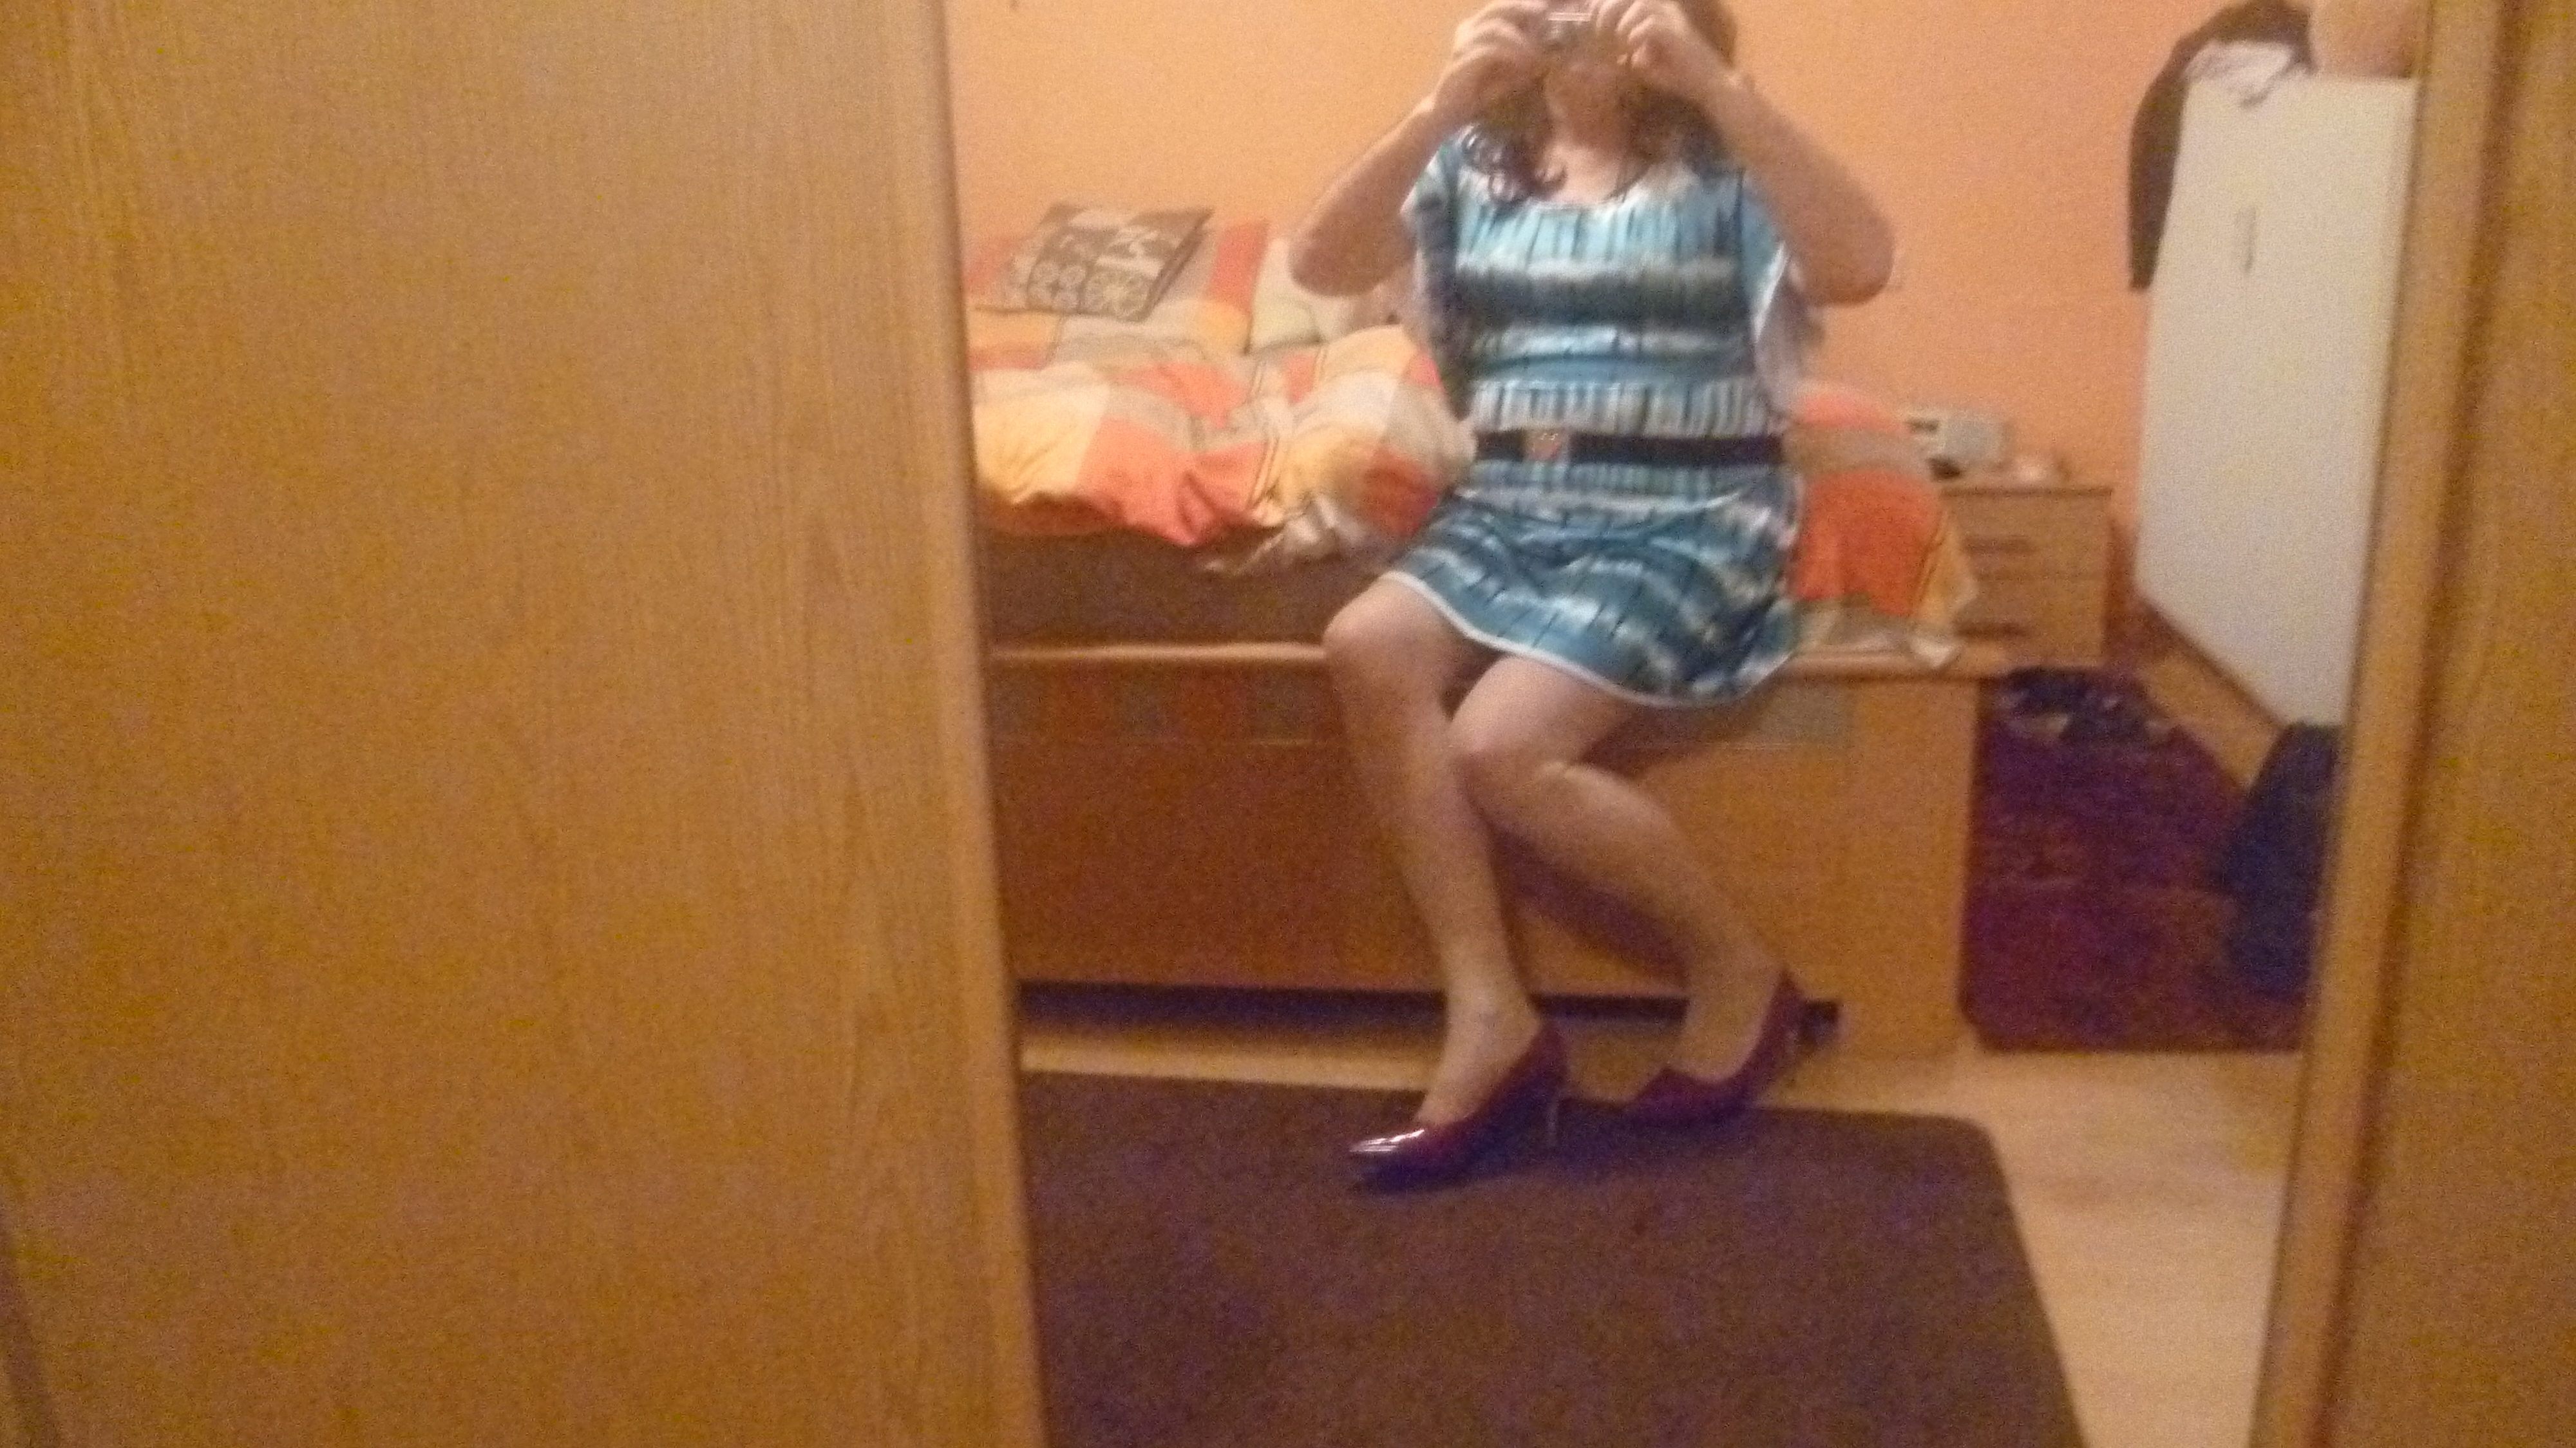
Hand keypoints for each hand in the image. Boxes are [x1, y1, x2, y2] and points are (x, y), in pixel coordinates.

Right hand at [1424, 0, 1551, 126]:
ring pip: (1493, 29)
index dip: (1524, 4)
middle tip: (1543, 15)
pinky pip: (1487, 52)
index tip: (1547, 9)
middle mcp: (1468, 31)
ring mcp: (1462, 46)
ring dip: (1519, 39)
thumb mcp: (1510, 69)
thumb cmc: (1481, 91)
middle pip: (1496, 9)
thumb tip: (1551, 41)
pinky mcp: (1459, 65)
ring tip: (1537, 54)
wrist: (1450, 114)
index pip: (1502, 6)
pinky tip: (1524, 66)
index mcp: (1478, 27)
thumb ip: (1526, 53)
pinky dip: (1508, 56)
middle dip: (1521, 9)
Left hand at [1593, 0, 1733, 101]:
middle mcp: (1665, 8)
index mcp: (1657, 11)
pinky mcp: (1678, 32)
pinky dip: (1636, 37)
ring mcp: (1673, 18)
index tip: (1589, 17)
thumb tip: (1609, 52)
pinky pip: (1651, 25)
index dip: (1602, 2)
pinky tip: (1634, 52)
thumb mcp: (1644, 62)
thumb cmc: (1677, 74)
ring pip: (1640, 5)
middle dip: (1608, 11)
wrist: (1706, 85)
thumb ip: (1627, 53)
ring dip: (1623, 24)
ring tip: (1620, 43)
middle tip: (1600, 33)